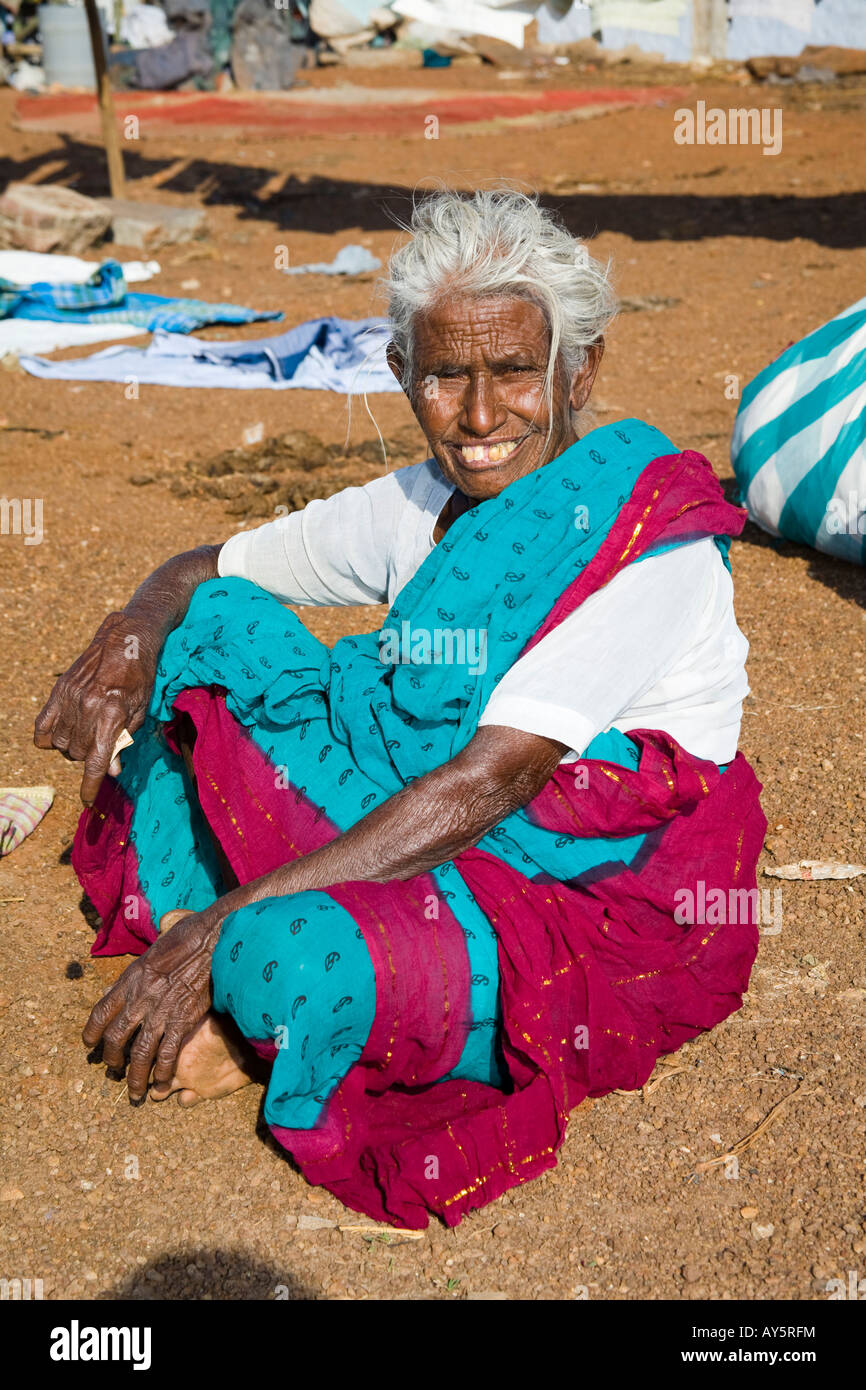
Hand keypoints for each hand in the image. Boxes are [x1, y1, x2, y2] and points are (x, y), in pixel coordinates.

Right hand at [34, 612, 158, 804]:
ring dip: (73, 748)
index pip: (96, 761)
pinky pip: (43, 727)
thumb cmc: (140, 676)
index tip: (88, 801)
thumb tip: (113, 771)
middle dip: (90, 758)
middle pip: (78, 754)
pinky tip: (62, 734)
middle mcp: (87, 708)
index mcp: (112, 714)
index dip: (91, 785)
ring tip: (89, 734)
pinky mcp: (59, 691)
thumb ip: (125, 740)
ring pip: (60, 744)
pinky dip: (49, 737)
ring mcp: (69, 699)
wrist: (125, 639)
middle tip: (103, 745)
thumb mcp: (141, 710)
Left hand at [82, 907, 224, 1100]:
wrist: (213, 937)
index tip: (89, 1044)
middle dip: (112, 1059)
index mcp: (131, 979)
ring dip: (135, 1076)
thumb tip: (127, 984)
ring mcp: (161, 1010)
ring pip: (140, 1053)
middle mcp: (140, 998)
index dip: (92, 1032)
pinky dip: (162, 1071)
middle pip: (116, 1038)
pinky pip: (167, 1052)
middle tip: (113, 1070)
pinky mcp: (183, 1018)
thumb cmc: (187, 937)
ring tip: (134, 1092)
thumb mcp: (153, 950)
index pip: (101, 1011)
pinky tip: (160, 1082)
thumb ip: (139, 972)